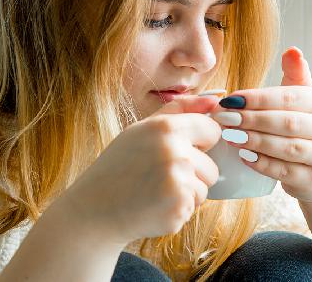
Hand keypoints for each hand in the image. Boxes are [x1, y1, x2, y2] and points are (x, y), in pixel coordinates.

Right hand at [65, 96, 221, 243]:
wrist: (94, 210)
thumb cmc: (120, 167)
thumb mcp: (142, 130)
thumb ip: (180, 110)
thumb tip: (216, 100)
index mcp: (165, 127)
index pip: (212, 129)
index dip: (199, 143)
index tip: (177, 152)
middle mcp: (173, 150)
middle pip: (212, 165)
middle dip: (194, 174)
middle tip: (160, 176)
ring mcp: (177, 180)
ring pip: (204, 189)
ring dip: (186, 194)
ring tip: (155, 192)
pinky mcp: (178, 207)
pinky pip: (194, 207)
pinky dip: (177, 210)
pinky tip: (154, 206)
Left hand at [213, 47, 311, 202]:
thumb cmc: (304, 130)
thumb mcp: (303, 100)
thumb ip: (295, 75)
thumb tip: (292, 50)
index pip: (288, 97)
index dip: (257, 99)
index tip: (230, 100)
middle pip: (286, 122)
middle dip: (252, 120)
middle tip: (224, 118)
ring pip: (286, 148)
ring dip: (255, 141)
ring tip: (230, 136)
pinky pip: (285, 171)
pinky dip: (262, 164)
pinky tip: (243, 156)